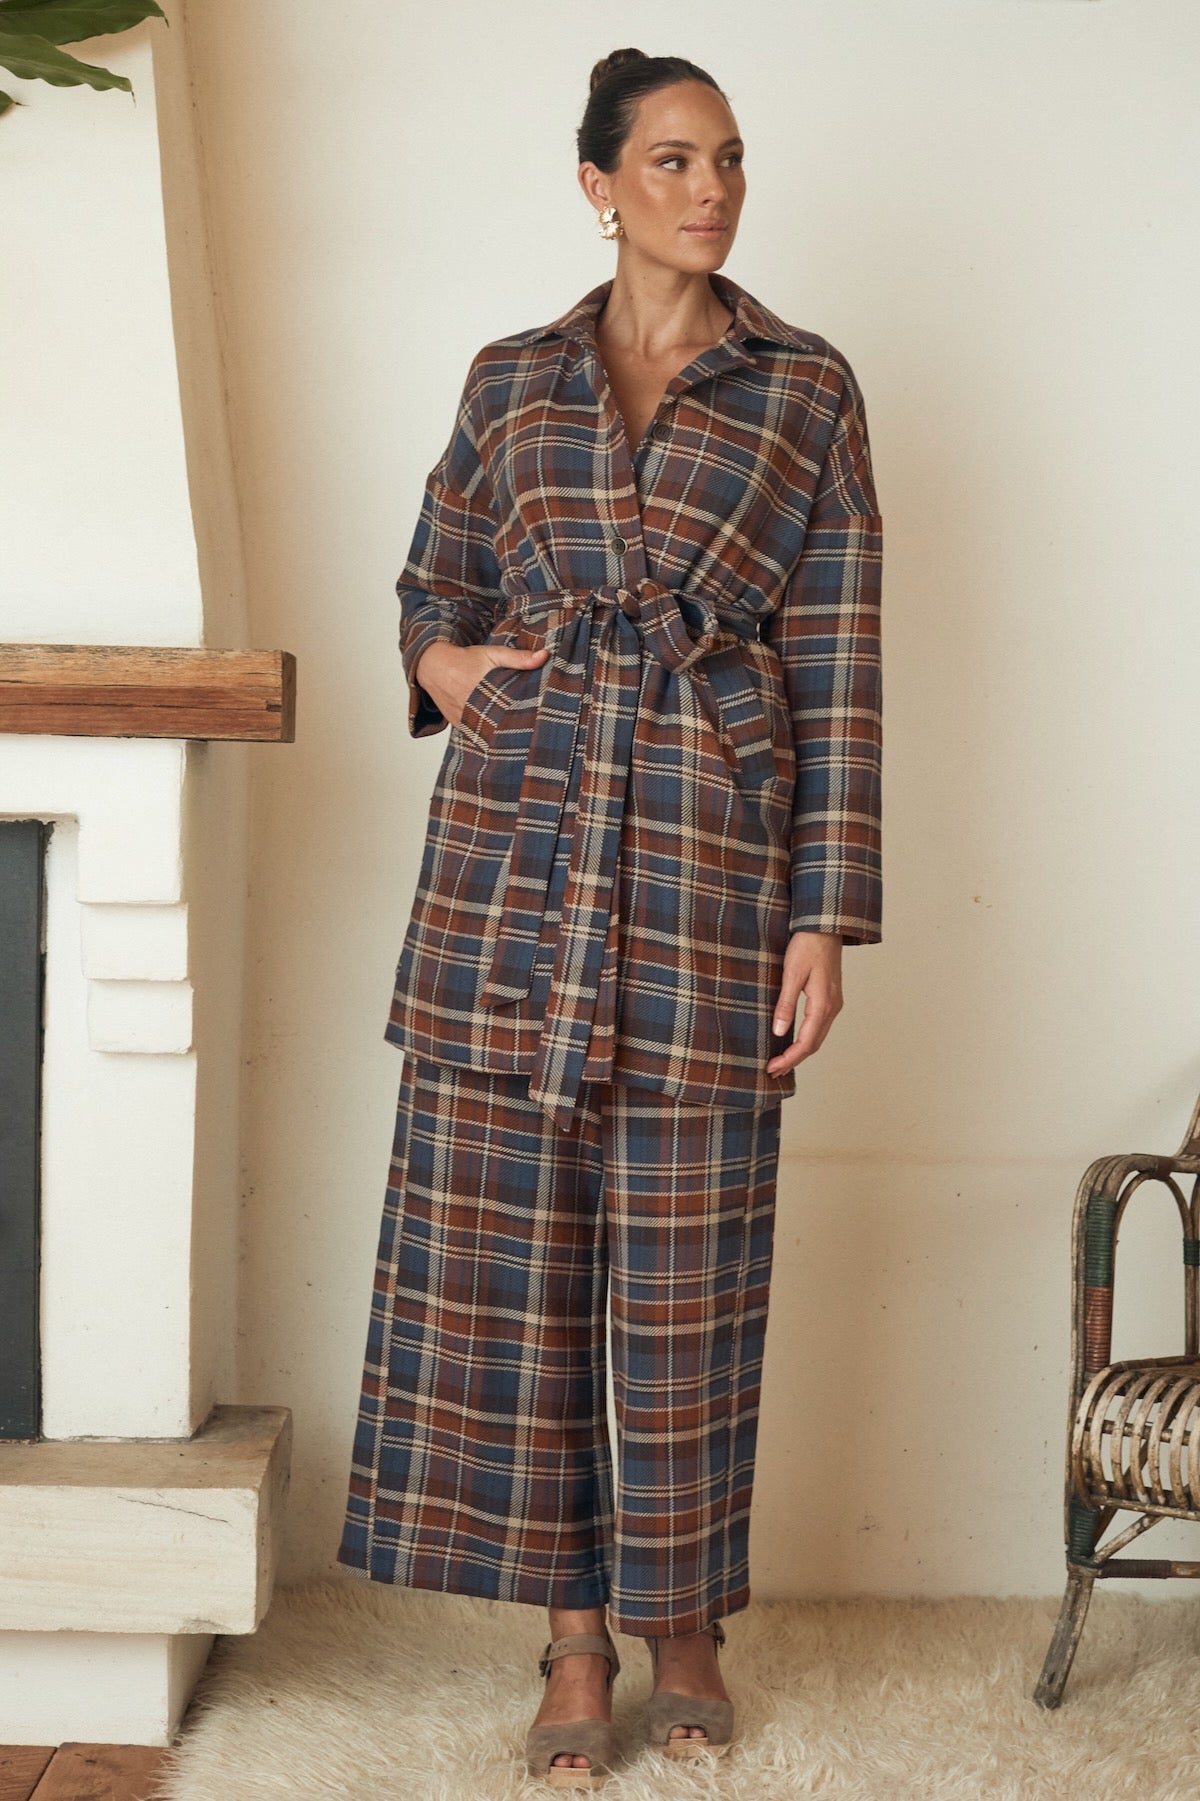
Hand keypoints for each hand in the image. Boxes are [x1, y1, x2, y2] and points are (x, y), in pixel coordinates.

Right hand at [415, 638, 549, 726]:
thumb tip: (544, 656)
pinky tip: (501, 736)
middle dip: (516, 727)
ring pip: (489, 732)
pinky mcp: (460, 726)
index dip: (525, 716)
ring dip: (502, 733)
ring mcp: (465, 720)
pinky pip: (477, 734)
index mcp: (484, 692)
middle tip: (533, 731)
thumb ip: (519, 658)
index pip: (511, 710)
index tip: (539, 720)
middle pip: (501, 725)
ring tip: (520, 737)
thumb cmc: (465, 660)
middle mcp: (473, 709)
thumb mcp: (493, 654)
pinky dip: (488, 734)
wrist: (434, 667)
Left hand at [766, 930, 843, 1074]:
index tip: (772, 1068)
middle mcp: (832, 1007)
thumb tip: (779, 1032)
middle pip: (814, 1044)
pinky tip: (794, 1040)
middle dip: (794, 1060)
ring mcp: (834, 1003)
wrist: (825, 925)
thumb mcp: (792, 974)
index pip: (807, 1043)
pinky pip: (820, 1026)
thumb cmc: (808, 945)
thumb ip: (786, 1004)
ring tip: (781, 1061)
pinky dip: (807, 1038)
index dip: (790, 1059)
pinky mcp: (831, 997)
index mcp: (823, 1004)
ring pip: (818, 1036)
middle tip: (773, 1071)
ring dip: (801, 1051)